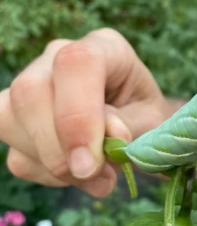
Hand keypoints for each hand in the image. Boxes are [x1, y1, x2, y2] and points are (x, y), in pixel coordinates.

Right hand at [0, 29, 175, 196]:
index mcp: (104, 47)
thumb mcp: (152, 122)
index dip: (77, 115)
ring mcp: (31, 83)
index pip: (75, 63)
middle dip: (57, 147)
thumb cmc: (146, 117)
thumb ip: (130, 127)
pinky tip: (78, 175)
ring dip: (54, 165)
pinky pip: (18, 154)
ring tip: (97, 178)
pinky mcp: (16, 119)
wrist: (137, 127)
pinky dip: (48, 176)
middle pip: (30, 91)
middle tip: (94, 175)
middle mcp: (58, 56)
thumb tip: (106, 141)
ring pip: (11, 121)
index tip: (91, 161)